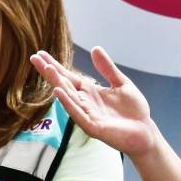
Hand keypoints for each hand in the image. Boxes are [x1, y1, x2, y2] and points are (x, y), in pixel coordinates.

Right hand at [30, 47, 157, 158]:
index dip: (55, 66)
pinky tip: (58, 92)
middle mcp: (84, 102)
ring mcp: (87, 115)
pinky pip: (77, 114)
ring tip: (47, 69)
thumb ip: (107, 68)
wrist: (145, 131)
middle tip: (34, 58)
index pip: (68, 76)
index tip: (40, 54)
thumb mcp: (121, 83)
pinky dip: (67, 103)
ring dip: (57, 83)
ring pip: (68, 97)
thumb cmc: (133, 110)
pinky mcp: (93, 127)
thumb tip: (96, 48)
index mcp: (90, 92)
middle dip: (50, 72)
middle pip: (63, 84)